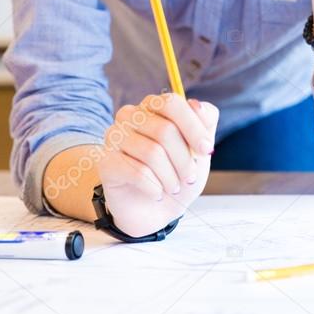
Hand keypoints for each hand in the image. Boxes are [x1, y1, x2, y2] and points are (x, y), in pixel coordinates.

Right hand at [97, 92, 217, 237]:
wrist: (156, 210)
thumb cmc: (178, 173)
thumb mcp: (200, 149)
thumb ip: (204, 122)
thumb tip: (196, 104)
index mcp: (153, 106)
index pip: (171, 103)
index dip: (193, 127)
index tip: (207, 150)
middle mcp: (130, 116)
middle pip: (164, 130)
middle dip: (184, 159)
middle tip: (189, 178)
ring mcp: (114, 137)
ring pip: (152, 153)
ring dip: (170, 177)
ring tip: (173, 187)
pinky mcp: (107, 162)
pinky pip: (137, 172)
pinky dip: (155, 187)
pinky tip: (157, 193)